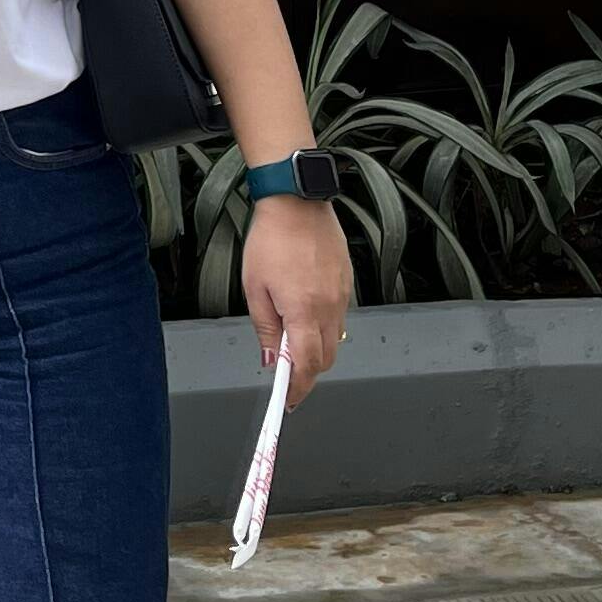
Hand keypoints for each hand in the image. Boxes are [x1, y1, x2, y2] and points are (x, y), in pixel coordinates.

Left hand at [241, 193, 350, 399]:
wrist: (297, 203)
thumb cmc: (272, 239)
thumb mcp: (255, 288)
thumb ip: (266, 329)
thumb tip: (272, 360)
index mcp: (304, 310)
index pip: (308, 365)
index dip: (299, 388)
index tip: (290, 398)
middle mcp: (329, 306)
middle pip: (326, 358)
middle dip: (308, 371)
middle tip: (287, 372)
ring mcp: (342, 295)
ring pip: (335, 338)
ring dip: (316, 347)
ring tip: (292, 336)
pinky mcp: (347, 283)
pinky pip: (339, 316)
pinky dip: (324, 325)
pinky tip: (305, 311)